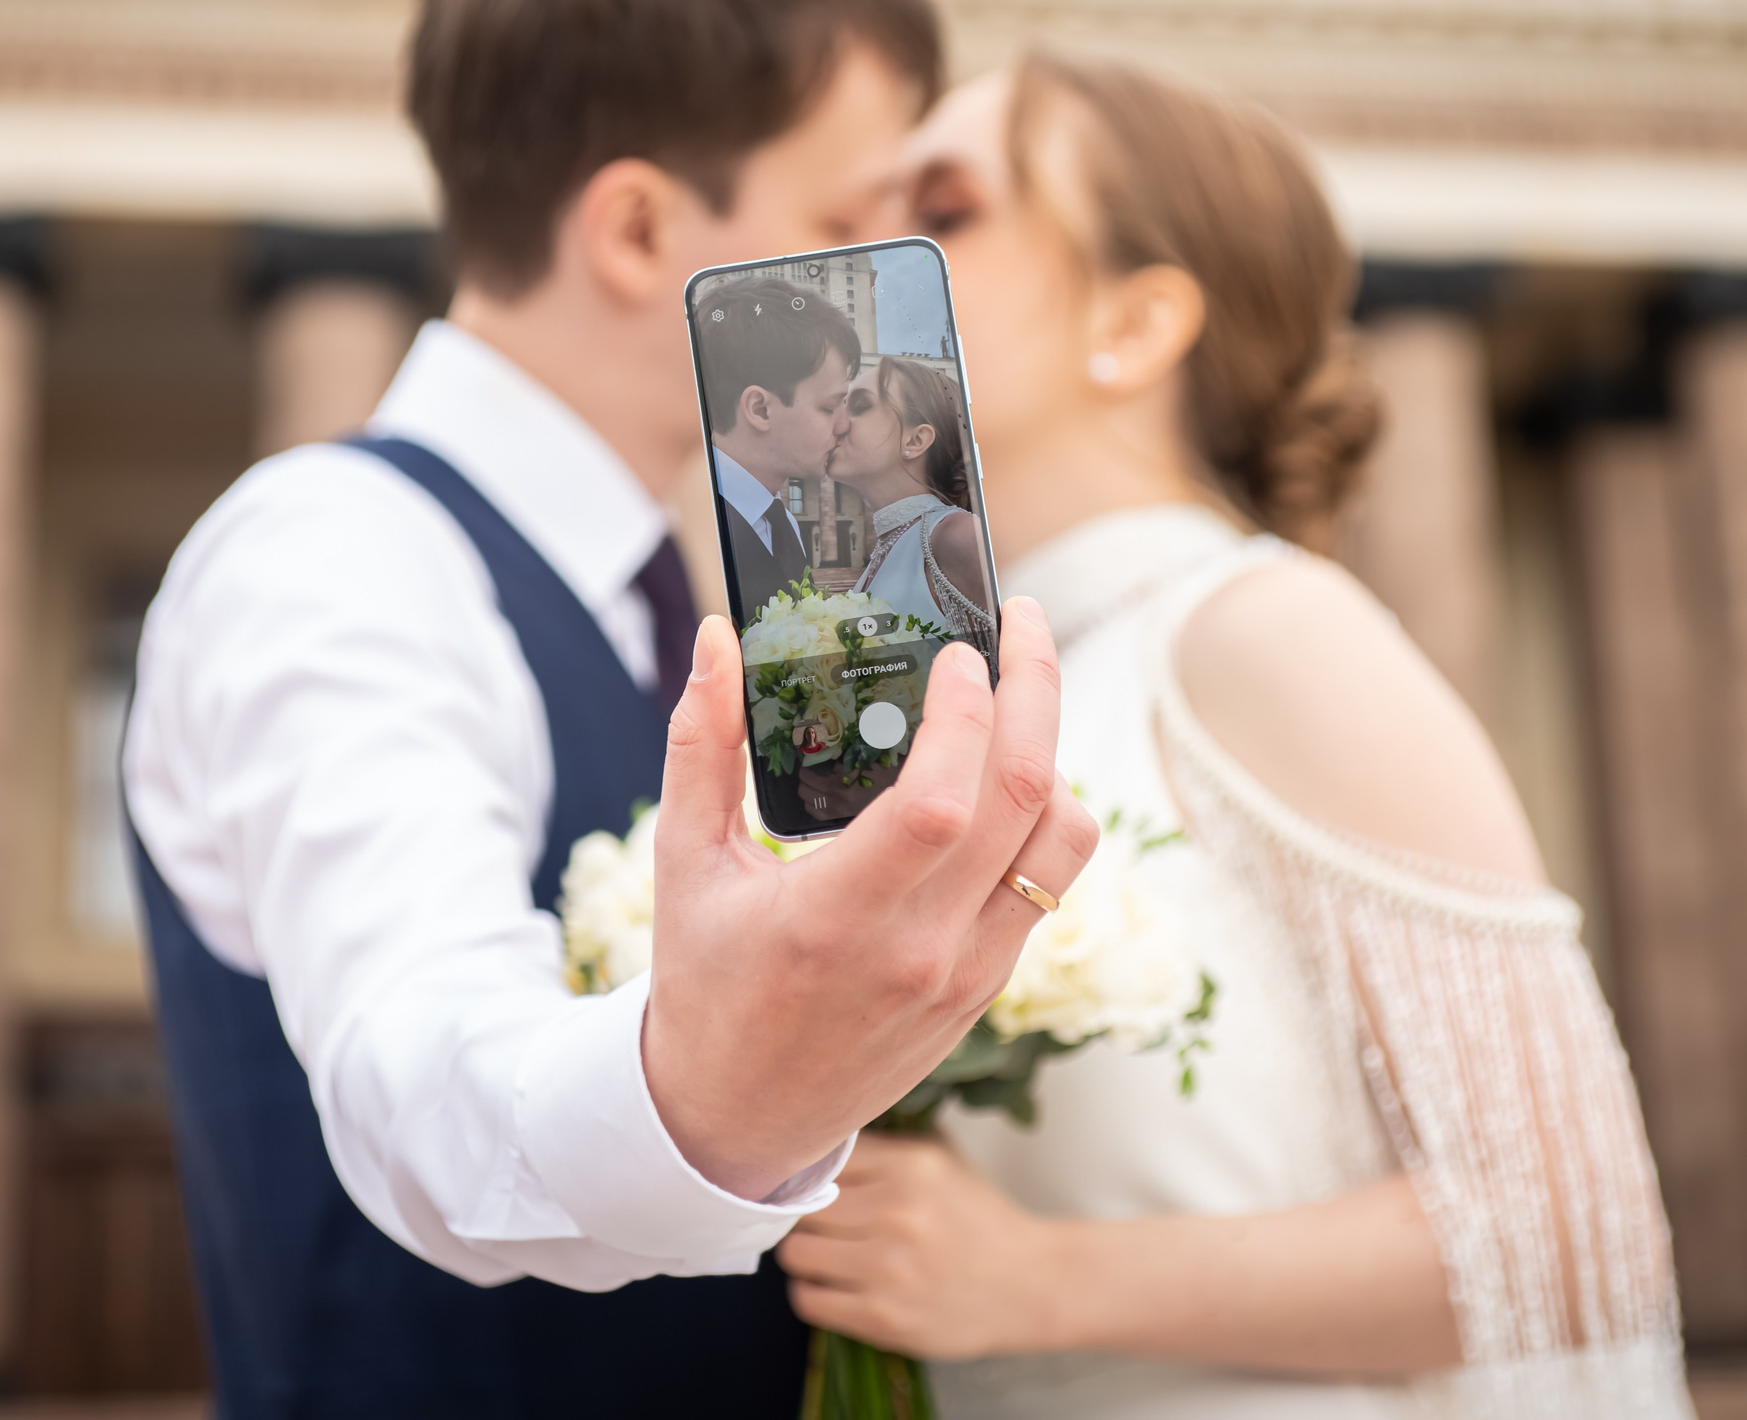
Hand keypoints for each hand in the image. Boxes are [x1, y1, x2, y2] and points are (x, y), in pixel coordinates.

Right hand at [643, 596, 1098, 1199]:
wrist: (736, 1118)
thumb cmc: (705, 985)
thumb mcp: (684, 865)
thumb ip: (701, 746)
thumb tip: (721, 642)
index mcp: (836, 918)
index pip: (942, 804)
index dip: (968, 715)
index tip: (959, 650)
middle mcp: (920, 949)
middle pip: (1026, 800)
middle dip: (1036, 691)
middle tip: (1021, 627)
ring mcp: (967, 972)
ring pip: (1062, 843)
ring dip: (1051, 756)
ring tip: (1011, 703)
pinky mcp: (989, 985)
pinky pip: (1048, 883)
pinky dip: (1041, 816)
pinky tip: (1000, 779)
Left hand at [780, 1135, 1072, 1359]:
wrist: (1030, 1285)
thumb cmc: (979, 1220)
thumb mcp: (941, 1162)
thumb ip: (884, 1147)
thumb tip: (819, 1135)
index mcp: (911, 1166)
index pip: (820, 1158)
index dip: (805, 1172)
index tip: (805, 1183)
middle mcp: (896, 1213)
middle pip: (800, 1207)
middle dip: (802, 1215)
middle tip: (816, 1223)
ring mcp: (888, 1268)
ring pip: (796, 1253)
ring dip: (803, 1255)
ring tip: (824, 1256)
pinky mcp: (882, 1318)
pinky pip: (808, 1300)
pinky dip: (812, 1293)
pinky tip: (834, 1286)